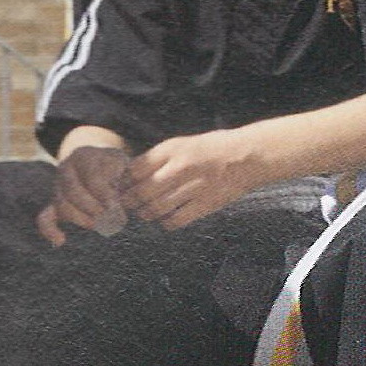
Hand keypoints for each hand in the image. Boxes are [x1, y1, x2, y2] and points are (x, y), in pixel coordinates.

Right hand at [39, 140, 131, 244]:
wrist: (103, 168)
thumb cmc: (117, 170)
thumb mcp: (122, 165)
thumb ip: (123, 178)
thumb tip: (121, 201)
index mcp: (83, 156)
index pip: (91, 176)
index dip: (104, 195)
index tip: (117, 209)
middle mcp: (66, 169)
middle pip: (72, 190)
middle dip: (92, 207)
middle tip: (109, 219)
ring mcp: (57, 187)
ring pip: (60, 203)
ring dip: (79, 217)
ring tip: (97, 225)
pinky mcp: (54, 206)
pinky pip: (45, 217)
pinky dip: (50, 230)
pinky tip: (61, 240)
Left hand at [122, 130, 263, 229]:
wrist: (245, 156)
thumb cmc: (211, 147)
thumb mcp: (182, 143)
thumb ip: (159, 157)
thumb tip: (135, 171)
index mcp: (171, 149)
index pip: (137, 168)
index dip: (125, 180)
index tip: (120, 186)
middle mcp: (179, 168)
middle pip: (144, 190)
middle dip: (130, 200)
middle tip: (125, 204)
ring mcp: (192, 188)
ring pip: (158, 207)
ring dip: (145, 213)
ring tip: (142, 214)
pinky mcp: (205, 204)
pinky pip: (178, 219)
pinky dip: (167, 223)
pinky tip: (164, 221)